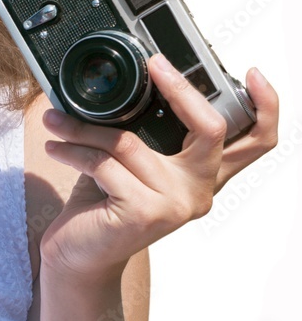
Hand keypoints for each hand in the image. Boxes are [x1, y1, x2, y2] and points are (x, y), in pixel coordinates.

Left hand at [38, 54, 278, 282]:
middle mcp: (199, 189)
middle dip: (182, 89)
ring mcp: (175, 203)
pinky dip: (73, 150)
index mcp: (202, 173)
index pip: (255, 142)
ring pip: (129, 141)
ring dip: (83, 127)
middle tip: (154, 65)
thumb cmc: (103, 201)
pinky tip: (55, 148)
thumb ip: (141, 130)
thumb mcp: (129, 160)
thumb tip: (118, 82)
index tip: (252, 73)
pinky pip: (104, 163)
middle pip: (211, 129)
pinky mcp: (145, 212)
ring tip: (55, 119)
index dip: (264, 107)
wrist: (79, 254)